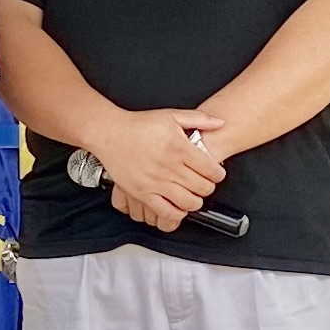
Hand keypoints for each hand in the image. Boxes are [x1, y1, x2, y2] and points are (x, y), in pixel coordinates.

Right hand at [92, 110, 225, 232]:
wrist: (109, 133)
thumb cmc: (137, 125)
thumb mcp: (171, 116)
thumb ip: (199, 119)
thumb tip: (220, 122)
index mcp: (180, 148)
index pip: (211, 170)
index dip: (218, 174)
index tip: (215, 173)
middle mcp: (169, 167)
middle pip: (203, 188)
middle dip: (208, 187)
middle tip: (204, 184)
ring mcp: (155, 182)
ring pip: (188, 202)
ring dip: (195, 202)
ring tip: (192, 196)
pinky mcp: (142, 192)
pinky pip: (165, 211)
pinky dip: (176, 213)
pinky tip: (177, 206)